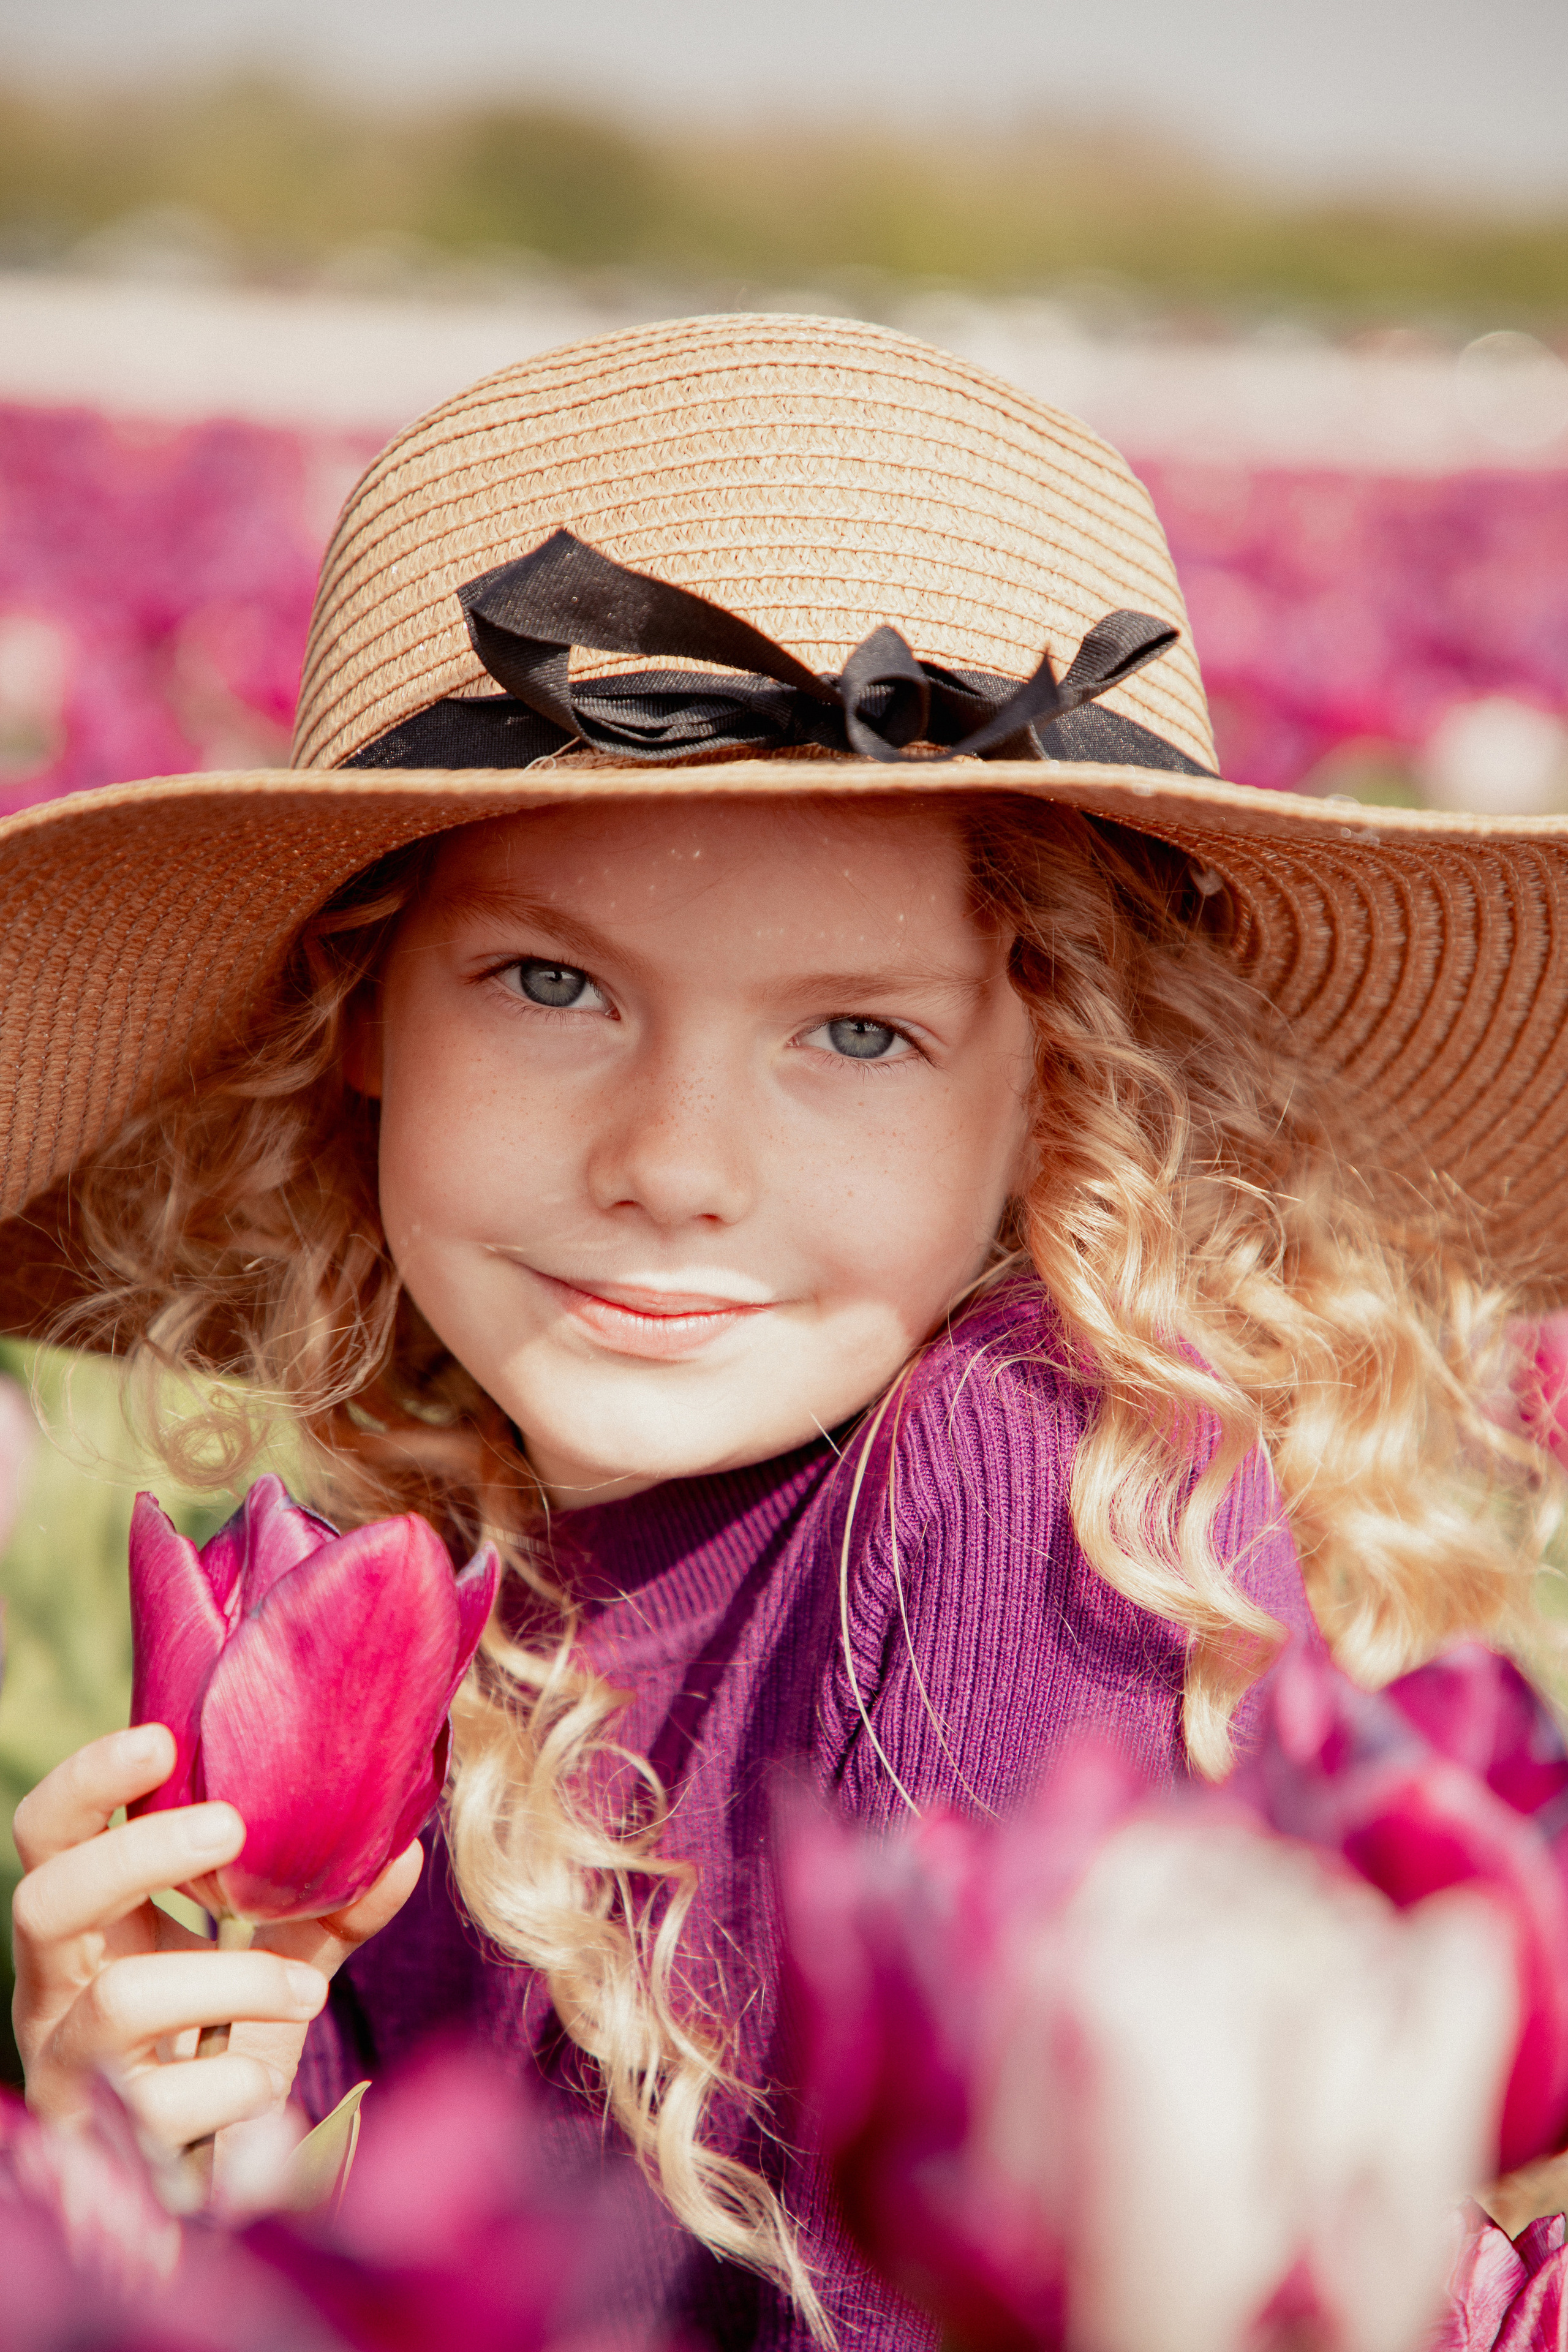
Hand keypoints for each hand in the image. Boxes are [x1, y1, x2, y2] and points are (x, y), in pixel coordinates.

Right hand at [11, 1724, 421, 2157]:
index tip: (162, 1738)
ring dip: (232, 1978)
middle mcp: (56, 1996)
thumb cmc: (222, 2060)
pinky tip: (267, 2088)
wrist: (205, 2196)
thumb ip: (326, 1911)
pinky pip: (166, 2102)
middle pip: (46, 1899)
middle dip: (139, 1854)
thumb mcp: (273, 1970)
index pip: (51, 1837)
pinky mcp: (101, 2149)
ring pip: (120, 2000)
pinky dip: (235, 2084)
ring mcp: (69, 2074)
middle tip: (232, 1829)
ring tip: (305, 1991)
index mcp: (88, 1934)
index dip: (88, 1781)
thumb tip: (401, 1847)